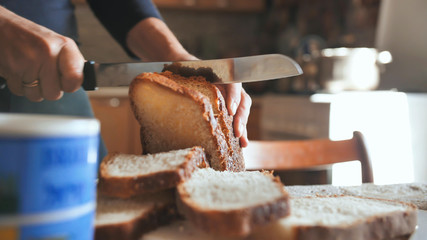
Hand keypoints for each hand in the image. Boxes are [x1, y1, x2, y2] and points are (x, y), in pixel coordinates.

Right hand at [0, 7, 83, 101]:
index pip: (76, 79)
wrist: (0, 27)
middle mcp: (48, 53)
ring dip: (32, 89)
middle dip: (48, 89)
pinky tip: (18, 71)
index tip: (66, 82)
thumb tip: (81, 82)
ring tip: (29, 72)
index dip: (70, 85)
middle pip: (54, 93)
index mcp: (64, 46)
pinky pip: (20, 92)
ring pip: (37, 96)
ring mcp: (28, 62)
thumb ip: (70, 63)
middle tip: (42, 74)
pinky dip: (19, 85)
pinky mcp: (11, 70)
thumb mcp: (56, 44)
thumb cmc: (30, 37)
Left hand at [127, 17, 251, 146]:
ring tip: (242, 143)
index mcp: (217, 74)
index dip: (233, 96)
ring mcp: (227, 98)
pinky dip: (239, 131)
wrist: (177, 68)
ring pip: (241, 110)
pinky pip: (235, 119)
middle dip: (241, 117)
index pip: (232, 82)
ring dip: (243, 127)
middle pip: (242, 100)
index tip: (229, 109)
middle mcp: (226, 86)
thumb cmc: (177, 70)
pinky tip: (240, 144)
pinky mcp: (224, 109)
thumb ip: (173, 79)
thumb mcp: (176, 71)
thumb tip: (154, 86)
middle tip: (236, 132)